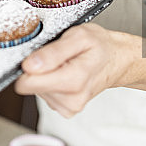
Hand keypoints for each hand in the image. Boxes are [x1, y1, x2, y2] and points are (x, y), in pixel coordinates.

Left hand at [14, 23, 133, 117]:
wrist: (117, 60)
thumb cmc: (100, 46)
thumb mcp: (78, 36)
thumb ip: (53, 51)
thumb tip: (29, 65)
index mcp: (73, 81)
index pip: (29, 82)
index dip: (28, 65)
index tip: (39, 54)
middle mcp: (71, 99)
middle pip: (31, 85)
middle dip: (39, 68)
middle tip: (59, 56)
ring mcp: (69, 107)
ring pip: (37, 89)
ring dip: (47, 74)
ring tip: (65, 63)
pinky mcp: (66, 109)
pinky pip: (45, 94)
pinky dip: (51, 82)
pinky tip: (65, 74)